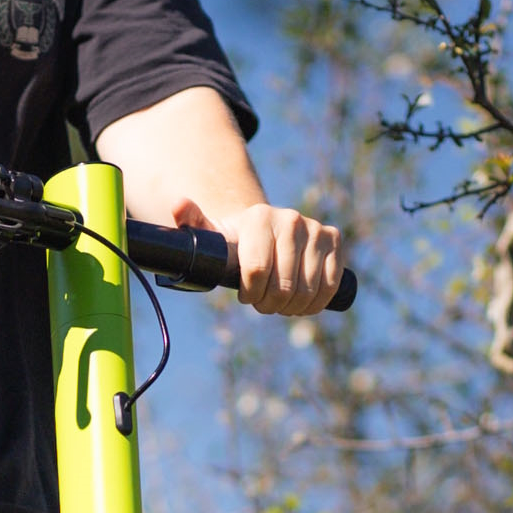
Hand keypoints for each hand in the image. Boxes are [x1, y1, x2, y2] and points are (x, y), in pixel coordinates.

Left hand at [183, 198, 343, 320]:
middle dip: (270, 304)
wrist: (265, 229)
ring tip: (281, 305)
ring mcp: (316, 228)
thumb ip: (192, 223)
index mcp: (259, 217)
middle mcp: (291, 218)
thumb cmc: (234, 240)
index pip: (257, 271)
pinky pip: (330, 284)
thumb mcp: (211, 234)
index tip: (245, 297)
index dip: (251, 294)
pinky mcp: (334, 239)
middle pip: (283, 284)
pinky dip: (316, 303)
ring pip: (307, 289)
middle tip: (263, 305)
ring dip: (292, 307)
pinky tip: (303, 304)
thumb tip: (179, 205)